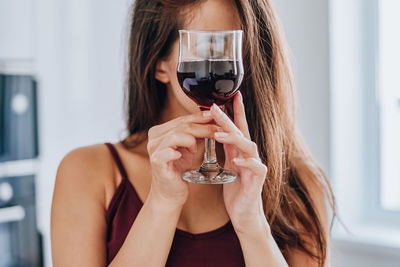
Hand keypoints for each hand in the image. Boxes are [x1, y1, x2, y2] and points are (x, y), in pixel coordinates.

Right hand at [147, 111, 219, 207]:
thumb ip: (196, 134)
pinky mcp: (156, 162)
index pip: (183, 119)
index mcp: (160, 131)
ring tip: (199, 147)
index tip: (217, 116)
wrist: (170, 194)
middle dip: (203, 127)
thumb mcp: (189, 148)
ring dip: (193, 140)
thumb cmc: (179, 170)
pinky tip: (183, 155)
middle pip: (182, 126)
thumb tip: (213, 119)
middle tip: (220, 129)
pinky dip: (178, 151)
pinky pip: (168, 152)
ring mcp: (154, 149)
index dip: (200, 117)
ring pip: (177, 135)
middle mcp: (154, 138)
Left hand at [211, 91, 268, 233]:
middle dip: (228, 118)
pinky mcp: (257, 180)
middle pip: (240, 132)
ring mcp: (255, 166)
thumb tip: (218, 132)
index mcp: (240, 152)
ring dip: (234, 138)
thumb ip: (227, 150)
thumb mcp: (229, 166)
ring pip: (248, 146)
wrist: (244, 213)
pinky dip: (248, 162)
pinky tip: (239, 159)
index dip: (235, 111)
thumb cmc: (237, 190)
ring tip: (219, 133)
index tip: (230, 95)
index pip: (238, 127)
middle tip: (215, 106)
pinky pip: (256, 167)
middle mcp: (249, 155)